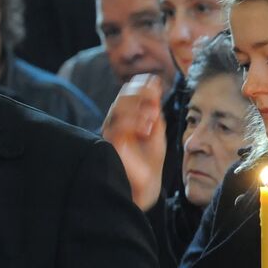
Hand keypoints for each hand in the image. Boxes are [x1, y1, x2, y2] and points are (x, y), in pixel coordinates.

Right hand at [101, 73, 166, 211]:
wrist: (144, 188)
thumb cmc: (148, 162)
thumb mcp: (156, 132)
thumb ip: (154, 113)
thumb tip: (154, 89)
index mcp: (124, 119)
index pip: (127, 94)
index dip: (140, 85)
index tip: (155, 80)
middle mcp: (115, 124)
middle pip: (122, 98)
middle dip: (139, 92)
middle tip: (154, 92)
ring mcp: (112, 134)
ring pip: (119, 108)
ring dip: (138, 107)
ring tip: (153, 116)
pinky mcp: (112, 145)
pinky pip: (119, 126)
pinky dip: (134, 122)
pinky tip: (146, 127)